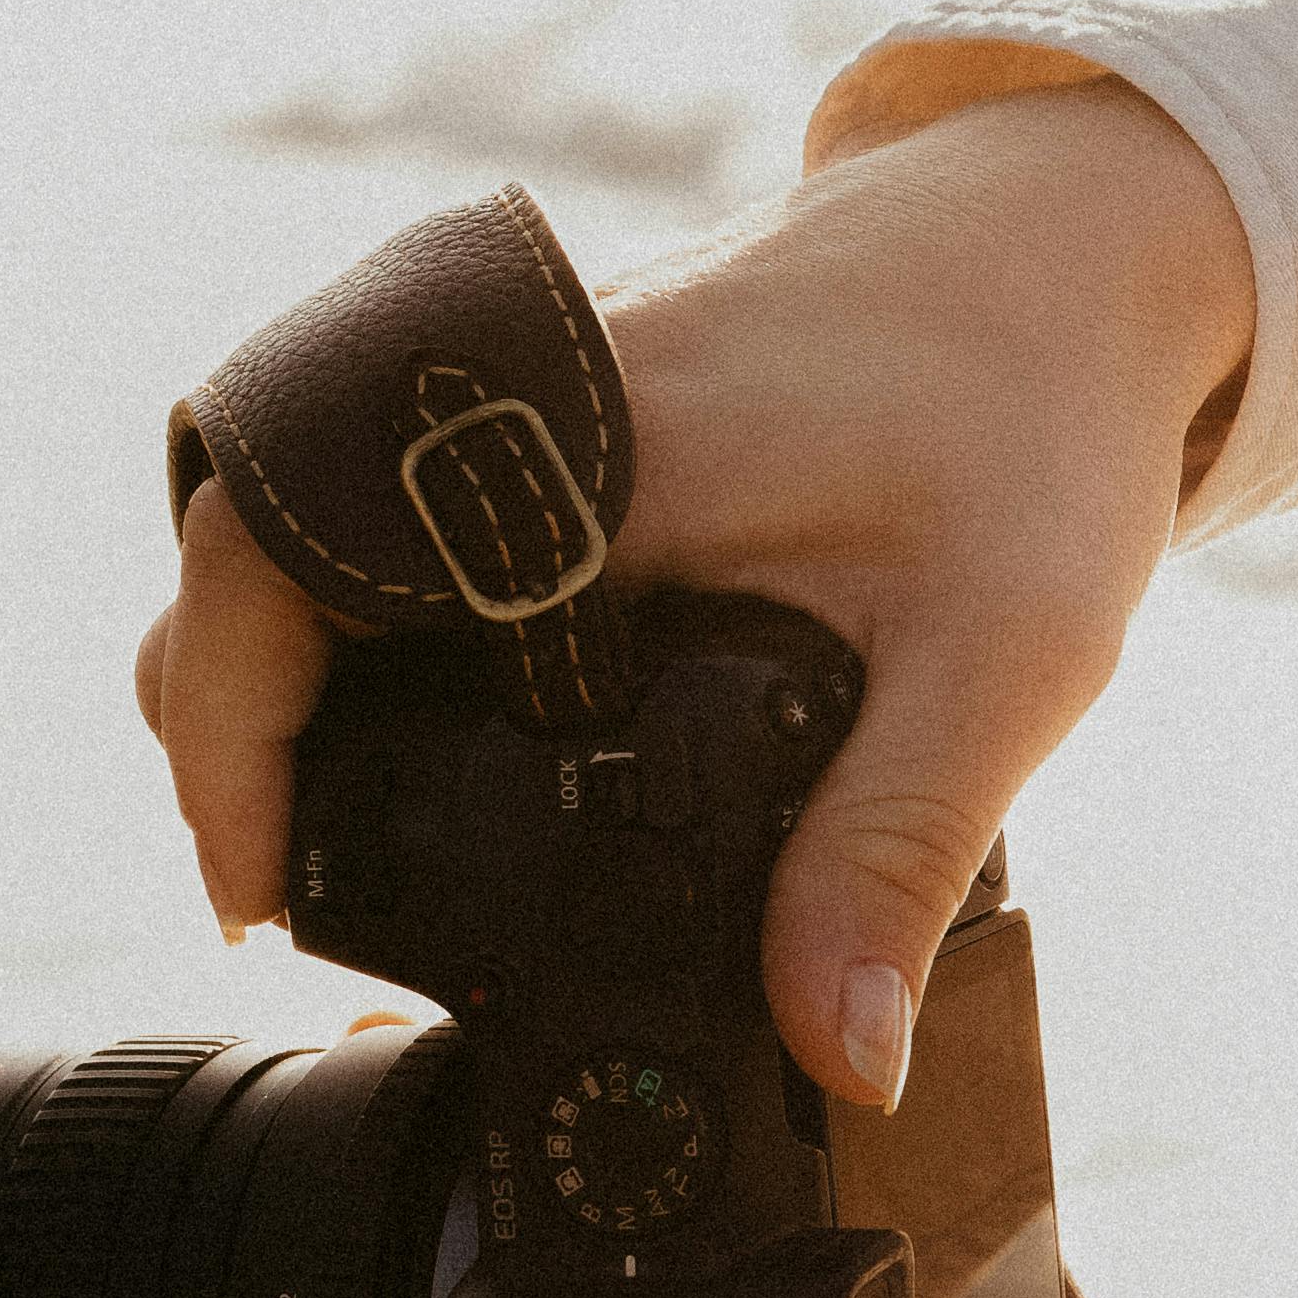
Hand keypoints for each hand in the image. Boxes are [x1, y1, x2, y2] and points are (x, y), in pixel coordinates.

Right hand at [134, 74, 1254, 1107]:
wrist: (1067, 242)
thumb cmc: (1041, 423)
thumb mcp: (1002, 662)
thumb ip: (899, 854)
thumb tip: (844, 1055)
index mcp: (586, 448)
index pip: (281, 560)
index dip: (230, 741)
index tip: (259, 896)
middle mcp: (510, 392)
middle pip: (247, 549)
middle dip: (235, 729)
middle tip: (289, 895)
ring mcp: (513, 381)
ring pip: (303, 522)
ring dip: (289, 671)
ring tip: (335, 836)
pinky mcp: (544, 392)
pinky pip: (393, 501)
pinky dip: (371, 613)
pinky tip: (429, 727)